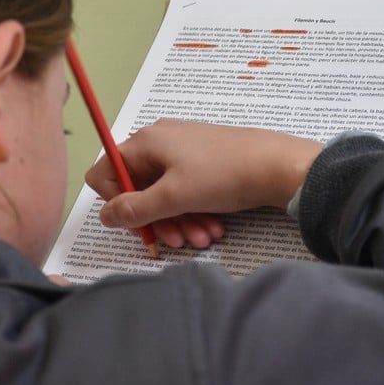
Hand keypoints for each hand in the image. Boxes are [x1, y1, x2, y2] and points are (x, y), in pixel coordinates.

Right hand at [85, 119, 322, 247]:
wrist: (279, 166)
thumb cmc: (223, 174)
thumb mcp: (173, 197)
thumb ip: (134, 209)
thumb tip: (104, 216)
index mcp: (146, 142)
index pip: (105, 172)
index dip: (115, 201)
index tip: (137, 222)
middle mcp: (161, 142)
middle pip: (137, 188)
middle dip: (156, 220)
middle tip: (174, 241)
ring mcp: (184, 151)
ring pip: (165, 195)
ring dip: (179, 221)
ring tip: (203, 238)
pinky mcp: (205, 162)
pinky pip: (186, 191)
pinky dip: (194, 212)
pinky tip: (213, 229)